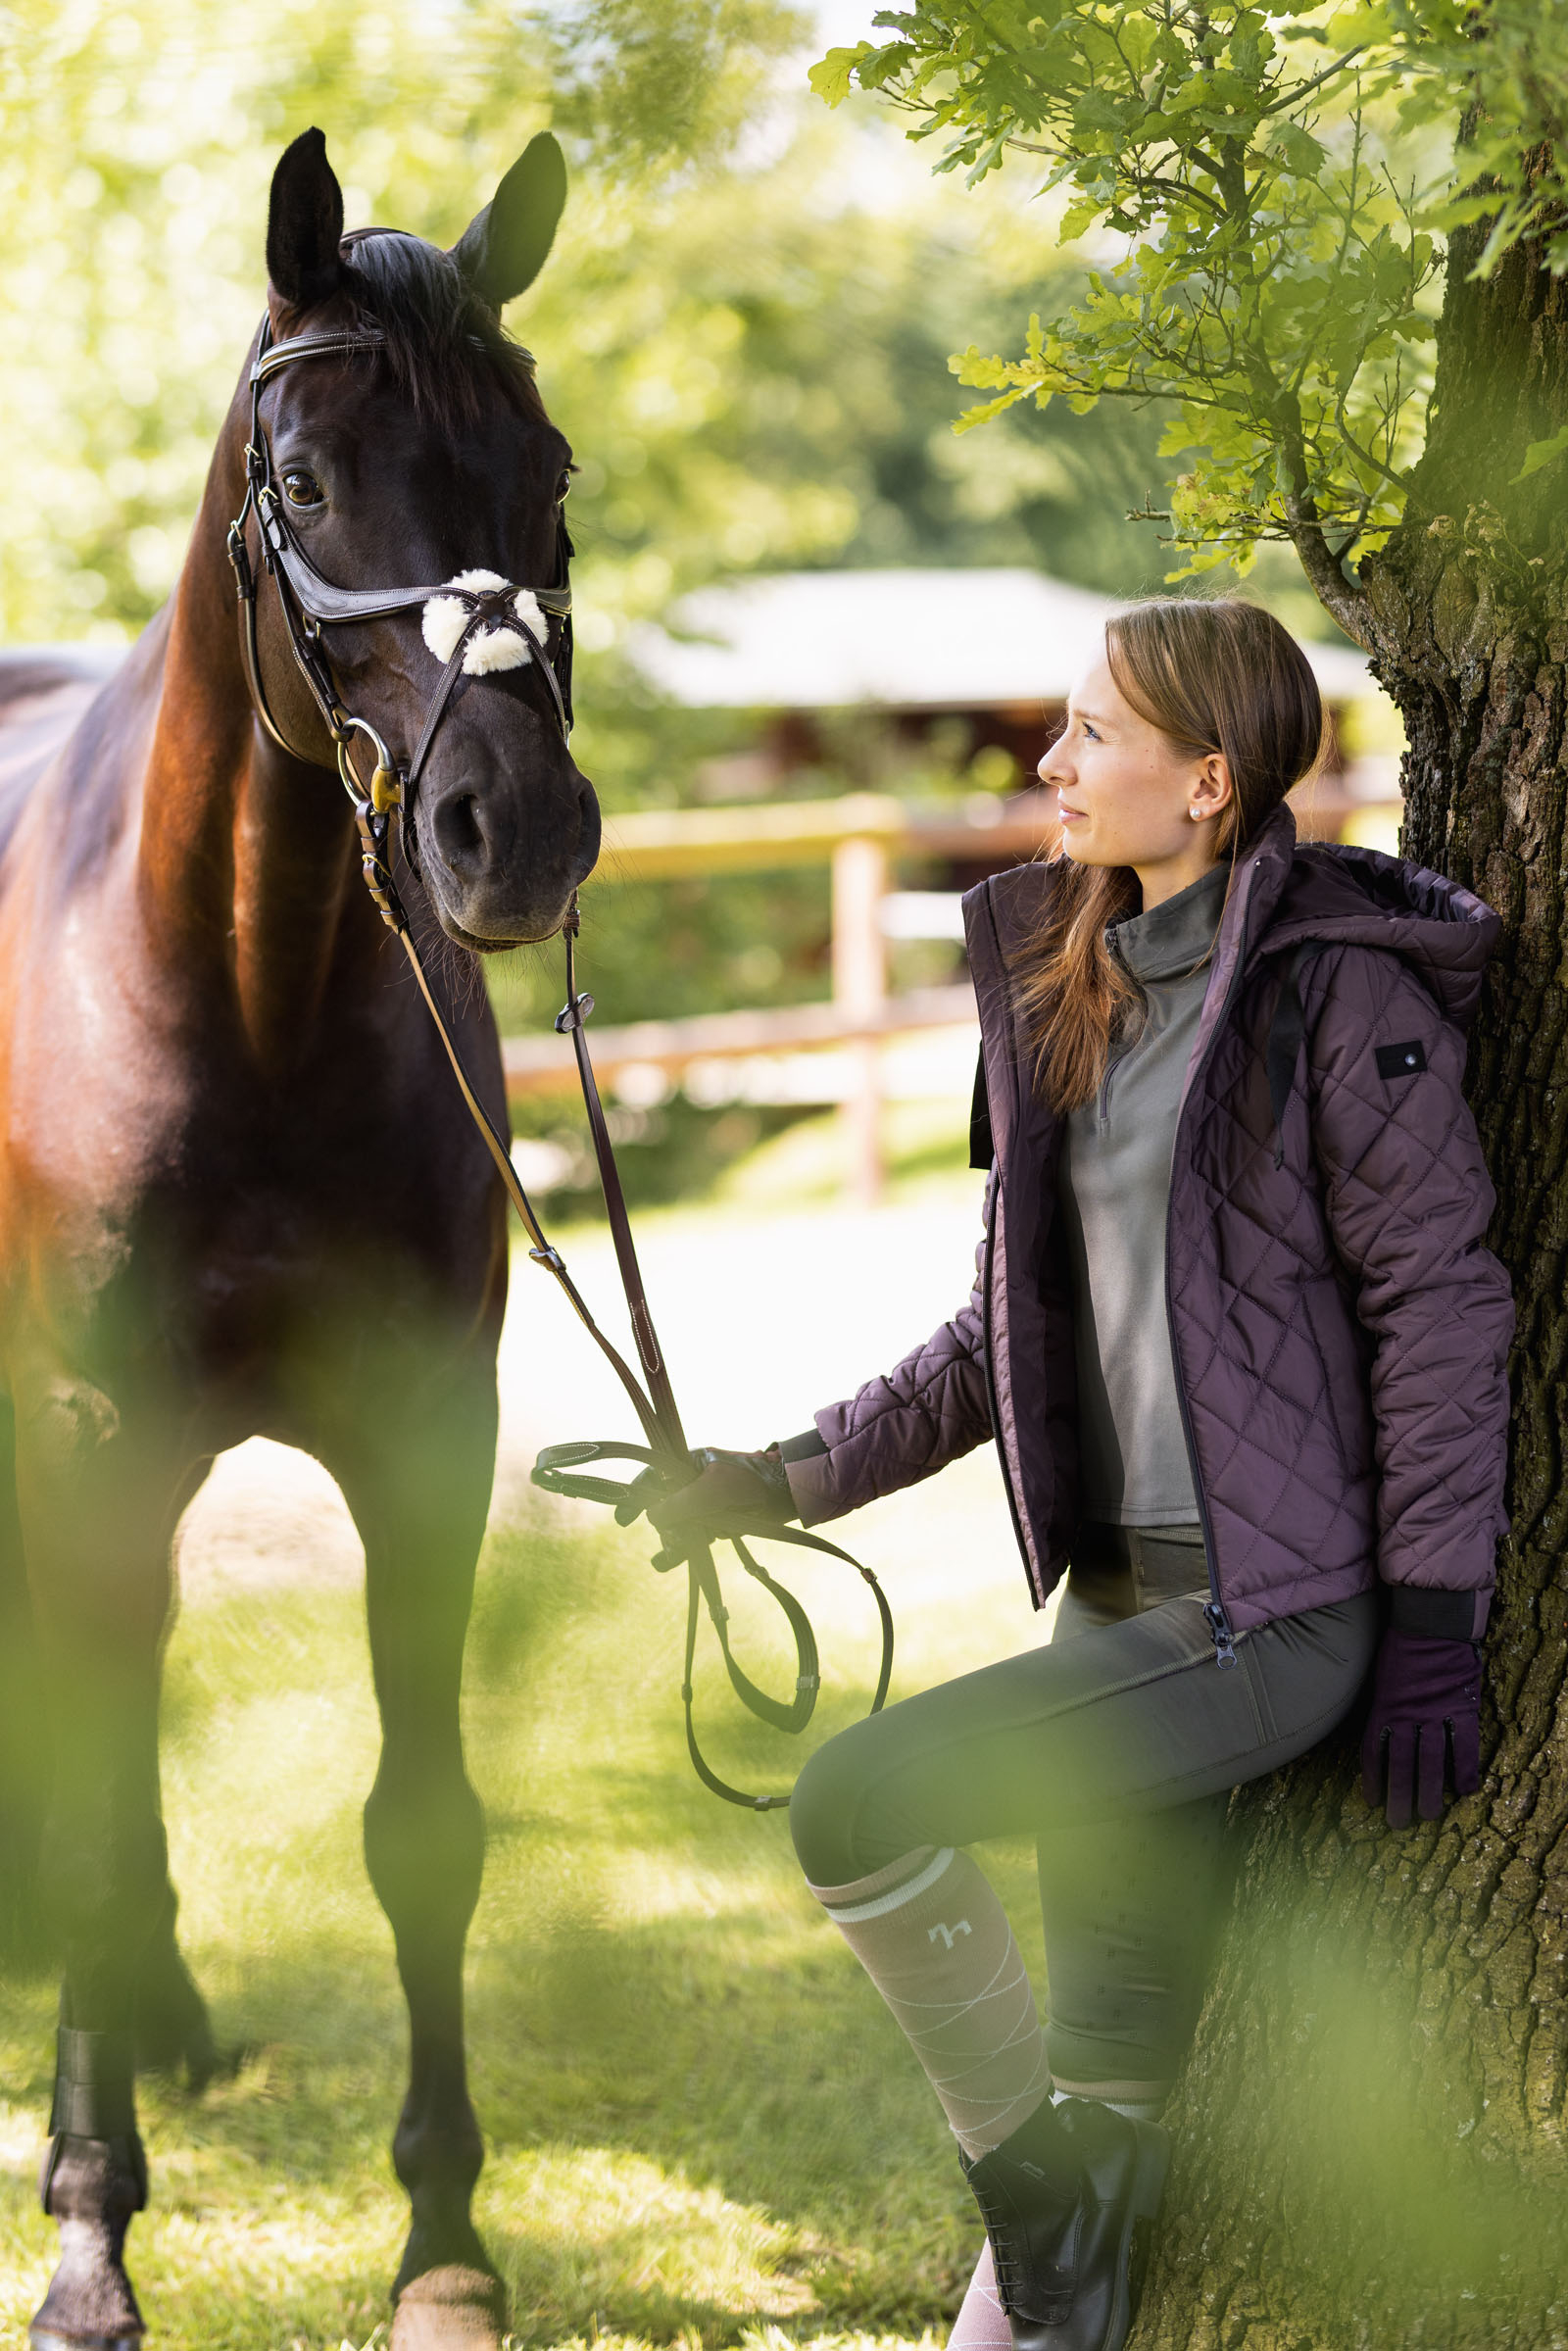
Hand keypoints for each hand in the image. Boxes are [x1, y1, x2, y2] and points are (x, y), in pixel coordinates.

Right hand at [615, 1445, 797, 1559]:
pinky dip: (685, 1549)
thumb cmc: (748, 1482)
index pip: (651, 1478)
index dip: (634, 1496)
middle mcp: (692, 1483)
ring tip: (666, 1561)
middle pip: (663, 1508)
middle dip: (663, 1526)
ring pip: (678, 1526)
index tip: (622, 1520)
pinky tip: (669, 1562)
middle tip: (670, 1539)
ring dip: (673, 1542)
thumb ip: (678, 1504)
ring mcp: (705, 1503)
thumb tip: (652, 1518)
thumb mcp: (709, 1491)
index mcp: (686, 1464)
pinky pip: (694, 1537)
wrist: (788, 1493)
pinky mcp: (718, 1521)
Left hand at [1360, 1628, 1480, 1827]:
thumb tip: (1382, 1730)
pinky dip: (1465, 1768)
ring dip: (1429, 1792)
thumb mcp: (1380, 1677)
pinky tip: (1466, 1789)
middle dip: (1399, 1797)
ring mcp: (1435, 1713)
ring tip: (1428, 1816)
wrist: (1430, 1622)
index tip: (1371, 1801)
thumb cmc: (1401, 1646)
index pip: (1374, 1751)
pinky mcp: (1460, 1708)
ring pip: (1431, 1762)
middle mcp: (1407, 1716)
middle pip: (1401, 1765)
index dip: (1372, 1779)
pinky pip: (1464, 1745)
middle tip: (1398, 1824)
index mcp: (1384, 1708)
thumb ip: (1383, 1706)